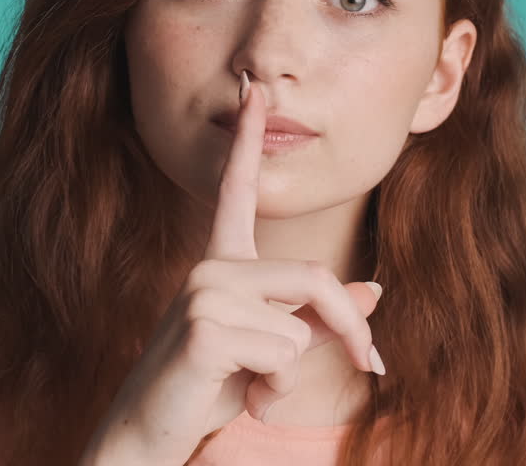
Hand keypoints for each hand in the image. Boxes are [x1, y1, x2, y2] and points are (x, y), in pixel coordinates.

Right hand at [83, 70, 384, 465]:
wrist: (150, 434)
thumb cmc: (209, 390)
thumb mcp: (273, 350)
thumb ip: (321, 318)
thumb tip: (374, 291)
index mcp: (220, 264)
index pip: (236, 194)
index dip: (247, 143)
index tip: (254, 93)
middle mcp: (210, 269)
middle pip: (314, 277)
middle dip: (353, 328)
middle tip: (373, 367)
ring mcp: (203, 293)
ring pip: (301, 327)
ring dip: (292, 371)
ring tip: (250, 385)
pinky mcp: (205, 328)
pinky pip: (283, 353)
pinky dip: (275, 387)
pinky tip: (239, 394)